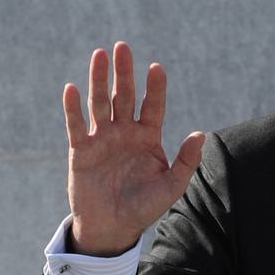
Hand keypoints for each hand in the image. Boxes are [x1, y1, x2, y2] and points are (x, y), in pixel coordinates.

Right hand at [63, 42, 203, 255]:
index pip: (153, 106)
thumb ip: (186, 161)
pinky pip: (77, 125)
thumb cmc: (144, 207)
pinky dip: (73, 108)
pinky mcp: (81, 150)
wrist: (113, 227)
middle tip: (121, 47)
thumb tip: (202, 134)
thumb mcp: (171, 186)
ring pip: (100, 103)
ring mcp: (102, 139)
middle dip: (123, 72)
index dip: (154, 87)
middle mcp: (124, 133)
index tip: (156, 67)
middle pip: (124, 96)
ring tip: (99, 54)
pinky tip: (72, 88)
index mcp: (148, 138)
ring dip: (98, 79)